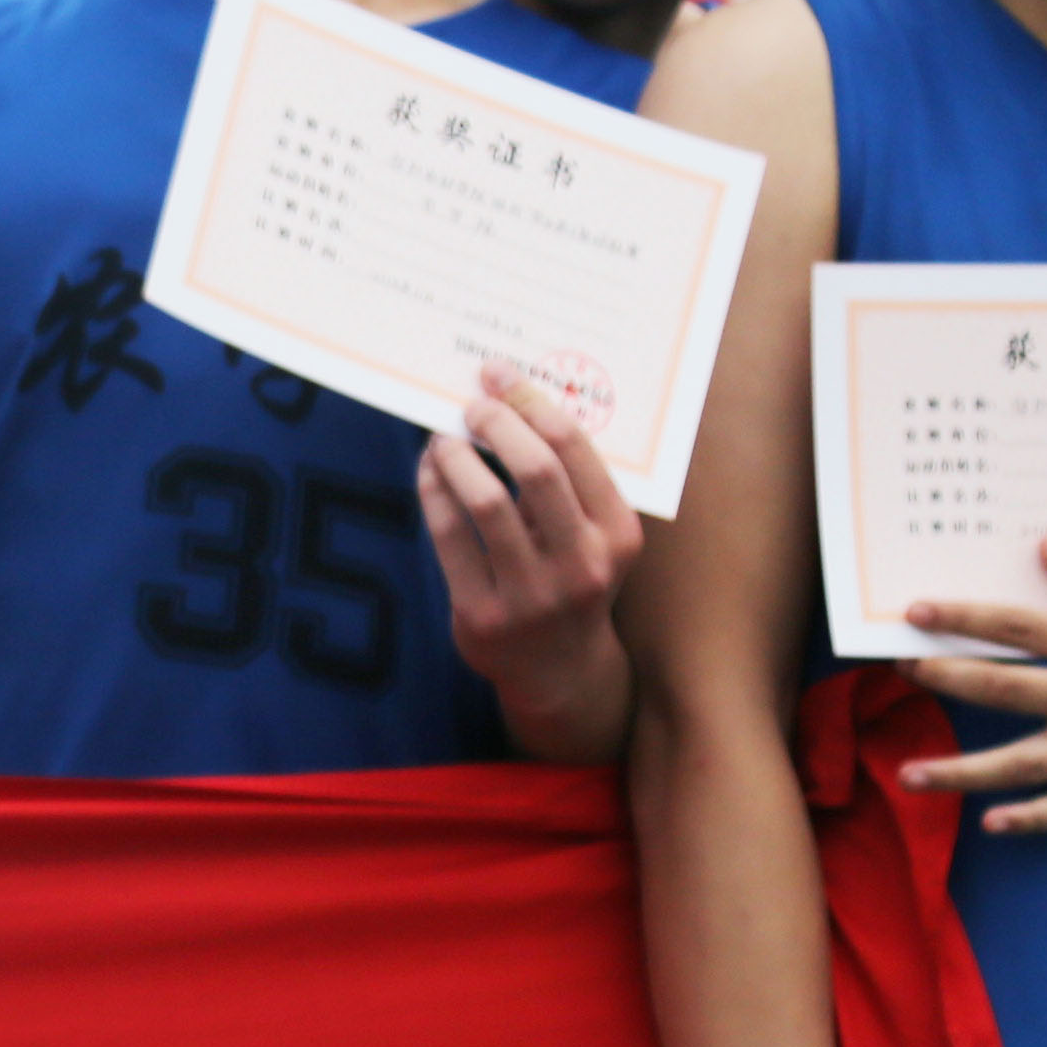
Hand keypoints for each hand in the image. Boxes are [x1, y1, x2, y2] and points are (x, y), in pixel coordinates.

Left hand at [426, 365, 638, 751]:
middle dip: (496, 423)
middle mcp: (581, 564)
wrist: (559, 671)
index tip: (500, 375)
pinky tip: (430, 471)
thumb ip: (565, 479)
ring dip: (457, 457)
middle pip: (535, 469)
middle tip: (471, 404)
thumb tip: (507, 398)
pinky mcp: (483, 615)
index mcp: (616, 534)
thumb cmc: (571, 577)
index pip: (574, 450)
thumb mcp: (591, 534)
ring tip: (443, 438)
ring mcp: (532, 594)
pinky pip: (449, 536)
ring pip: (486, 502)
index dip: (531, 403)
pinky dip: (434, 492)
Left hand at [899, 543, 1046, 835]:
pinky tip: (990, 823)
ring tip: (908, 775)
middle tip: (899, 668)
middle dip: (947, 678)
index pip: (1021, 629)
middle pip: (1006, 690)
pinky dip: (1030, 819)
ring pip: (1022, 763)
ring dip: (962, 771)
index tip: (916, 611)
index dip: (965, 617)